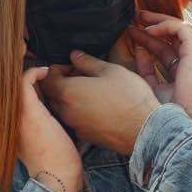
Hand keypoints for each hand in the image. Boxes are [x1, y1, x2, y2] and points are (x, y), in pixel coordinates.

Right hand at [3, 66, 83, 191]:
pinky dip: (33, 71)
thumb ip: (31, 125)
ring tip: (32, 62)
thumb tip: (42, 113)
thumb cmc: (51, 162)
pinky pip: (24, 81)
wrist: (56, 177)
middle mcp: (5, 118)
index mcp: (5, 125)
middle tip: (21, 58)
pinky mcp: (29, 111)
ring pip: (3, 80)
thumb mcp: (35, 141)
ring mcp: (15, 114)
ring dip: (17, 67)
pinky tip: (44, 72)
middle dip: (3, 68)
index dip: (2, 80)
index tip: (17, 70)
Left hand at [40, 51, 160, 156]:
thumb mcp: (110, 70)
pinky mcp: (85, 136)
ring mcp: (74, 125)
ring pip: (63, 108)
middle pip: (52, 93)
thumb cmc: (129, 97)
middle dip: (63, 82)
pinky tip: (99, 107)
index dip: (58, 68)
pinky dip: (80, 112)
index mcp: (68, 91)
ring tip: (92, 91)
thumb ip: (87, 61)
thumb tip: (74, 55)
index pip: (47, 77)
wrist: (144, 130)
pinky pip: (75, 120)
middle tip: (83, 76)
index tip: (74, 66)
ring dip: (71, 97)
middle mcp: (66, 111)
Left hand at [126, 12, 191, 128]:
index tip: (131, 34)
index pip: (165, 50)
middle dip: (154, 25)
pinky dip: (165, 26)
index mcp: (183, 71)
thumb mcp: (152, 87)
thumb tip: (137, 51)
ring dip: (159, 21)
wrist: (185, 122)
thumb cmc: (169, 112)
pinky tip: (149, 30)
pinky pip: (182, 29)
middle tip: (135, 18)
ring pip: (179, 28)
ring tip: (140, 17)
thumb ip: (146, 70)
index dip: (148, 41)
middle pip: (172, 36)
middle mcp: (191, 61)